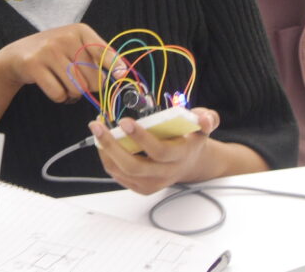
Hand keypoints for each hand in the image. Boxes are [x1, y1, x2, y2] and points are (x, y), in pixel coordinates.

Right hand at [0, 23, 116, 103]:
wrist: (17, 54)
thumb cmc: (54, 53)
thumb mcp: (76, 46)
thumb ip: (97, 57)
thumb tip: (122, 73)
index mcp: (80, 31)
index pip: (103, 51)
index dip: (114, 66)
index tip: (121, 76)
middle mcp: (65, 37)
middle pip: (93, 78)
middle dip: (88, 88)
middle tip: (78, 83)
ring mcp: (49, 51)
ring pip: (77, 88)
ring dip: (73, 94)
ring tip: (64, 85)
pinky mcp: (34, 65)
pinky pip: (59, 94)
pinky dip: (60, 98)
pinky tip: (53, 88)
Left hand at [90, 107, 220, 194]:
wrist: (190, 163)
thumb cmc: (190, 140)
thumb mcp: (203, 127)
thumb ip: (207, 119)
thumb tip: (203, 118)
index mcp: (179, 157)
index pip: (159, 151)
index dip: (141, 137)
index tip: (124, 121)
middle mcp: (165, 174)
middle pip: (134, 166)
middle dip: (112, 146)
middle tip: (98, 126)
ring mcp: (151, 183)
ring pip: (121, 171)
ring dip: (104, 150)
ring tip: (97, 128)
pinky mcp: (140, 187)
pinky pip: (118, 174)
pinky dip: (106, 157)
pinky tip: (102, 140)